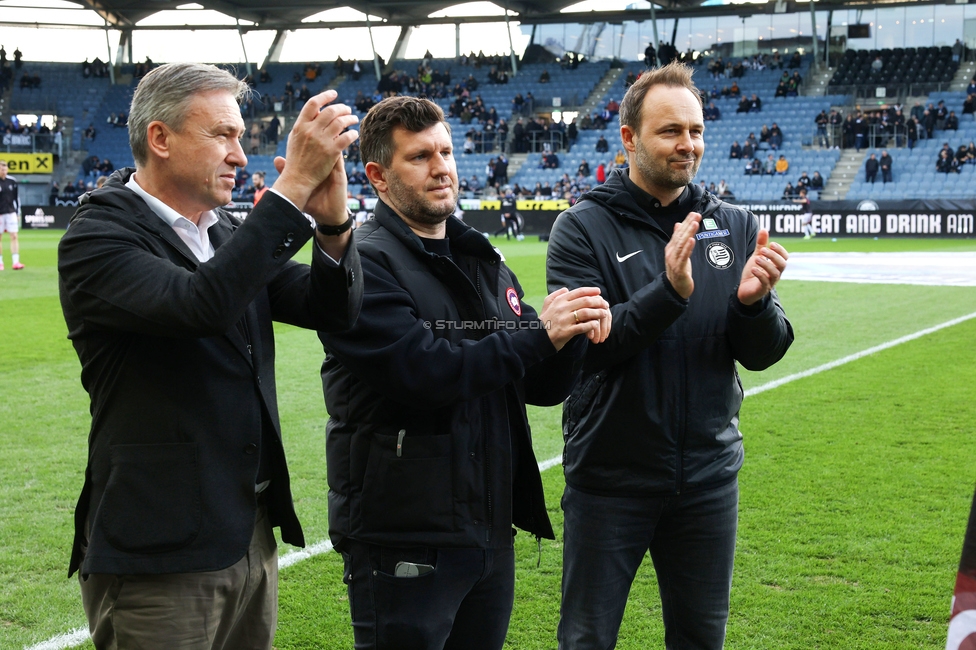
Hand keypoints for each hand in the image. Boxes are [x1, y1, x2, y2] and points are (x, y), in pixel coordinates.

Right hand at [272, 90, 358, 217]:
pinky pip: (346, 138)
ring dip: (349, 118)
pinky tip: (355, 134)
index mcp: (300, 126)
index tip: (333, 94)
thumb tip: (313, 114)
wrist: (298, 180)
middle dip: (341, 108)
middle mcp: (310, 130)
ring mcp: (321, 141)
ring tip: (354, 119)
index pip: (313, 104)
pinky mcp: (331, 152)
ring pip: (340, 122)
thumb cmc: (295, 162)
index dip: (325, 96)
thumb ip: (304, 127)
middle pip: (330, 111)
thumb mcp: (294, 140)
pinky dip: (352, 134)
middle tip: (347, 109)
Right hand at [540, 287, 611, 350]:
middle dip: (598, 302)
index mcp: (559, 301)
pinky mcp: (567, 331)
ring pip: (586, 313)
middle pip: (585, 301)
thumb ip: (555, 295)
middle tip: (605, 304)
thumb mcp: (546, 305)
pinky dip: (591, 325)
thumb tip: (566, 289)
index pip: (578, 292)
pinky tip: (596, 324)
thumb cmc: (544, 321)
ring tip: (604, 314)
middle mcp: (562, 308)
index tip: (599, 292)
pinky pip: (583, 327)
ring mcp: (565, 320)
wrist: (537, 338)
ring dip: (597, 313)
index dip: (590, 291)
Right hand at [665, 212, 700, 298]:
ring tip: (694, 224)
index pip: (678, 232)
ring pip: (681, 244)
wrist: (675, 288)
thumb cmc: (679, 270)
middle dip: (688, 225)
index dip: (686, 222)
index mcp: (671, 248)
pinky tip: (691, 240)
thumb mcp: (678, 253)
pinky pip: (683, 257)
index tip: (693, 214)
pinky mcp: (679, 269)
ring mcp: (674, 260)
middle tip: (696, 215)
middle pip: (680, 236)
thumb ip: (678, 239)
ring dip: (688, 233)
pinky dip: (687, 248)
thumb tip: (678, 224)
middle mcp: (671, 252)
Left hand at [737, 229, 788, 304]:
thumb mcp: (756, 256)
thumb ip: (761, 244)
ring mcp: (770, 283)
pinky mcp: (762, 290)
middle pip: (782, 265)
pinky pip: (765, 283)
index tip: (771, 244)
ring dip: (766, 264)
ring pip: (775, 274)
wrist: (744, 290)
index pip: (785, 258)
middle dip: (774, 256)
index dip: (780, 250)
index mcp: (776, 266)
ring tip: (757, 259)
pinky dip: (760, 275)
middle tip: (763, 250)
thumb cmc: (753, 273)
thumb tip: (764, 229)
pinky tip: (753, 269)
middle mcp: (775, 274)